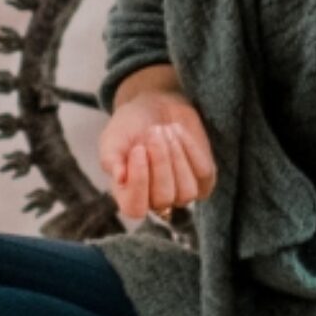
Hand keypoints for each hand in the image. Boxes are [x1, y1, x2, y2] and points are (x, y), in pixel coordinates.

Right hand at [99, 84, 215, 221]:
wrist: (153, 106)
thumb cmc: (128, 127)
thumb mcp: (112, 140)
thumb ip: (111, 159)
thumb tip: (120, 178)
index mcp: (129, 196)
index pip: (135, 208)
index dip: (139, 182)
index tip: (138, 149)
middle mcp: (155, 201)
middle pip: (164, 198)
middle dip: (160, 162)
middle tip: (153, 131)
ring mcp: (181, 193)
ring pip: (187, 191)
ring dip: (177, 156)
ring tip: (165, 129)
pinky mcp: (203, 179)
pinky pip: (204, 173)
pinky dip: (191, 148)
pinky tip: (176, 129)